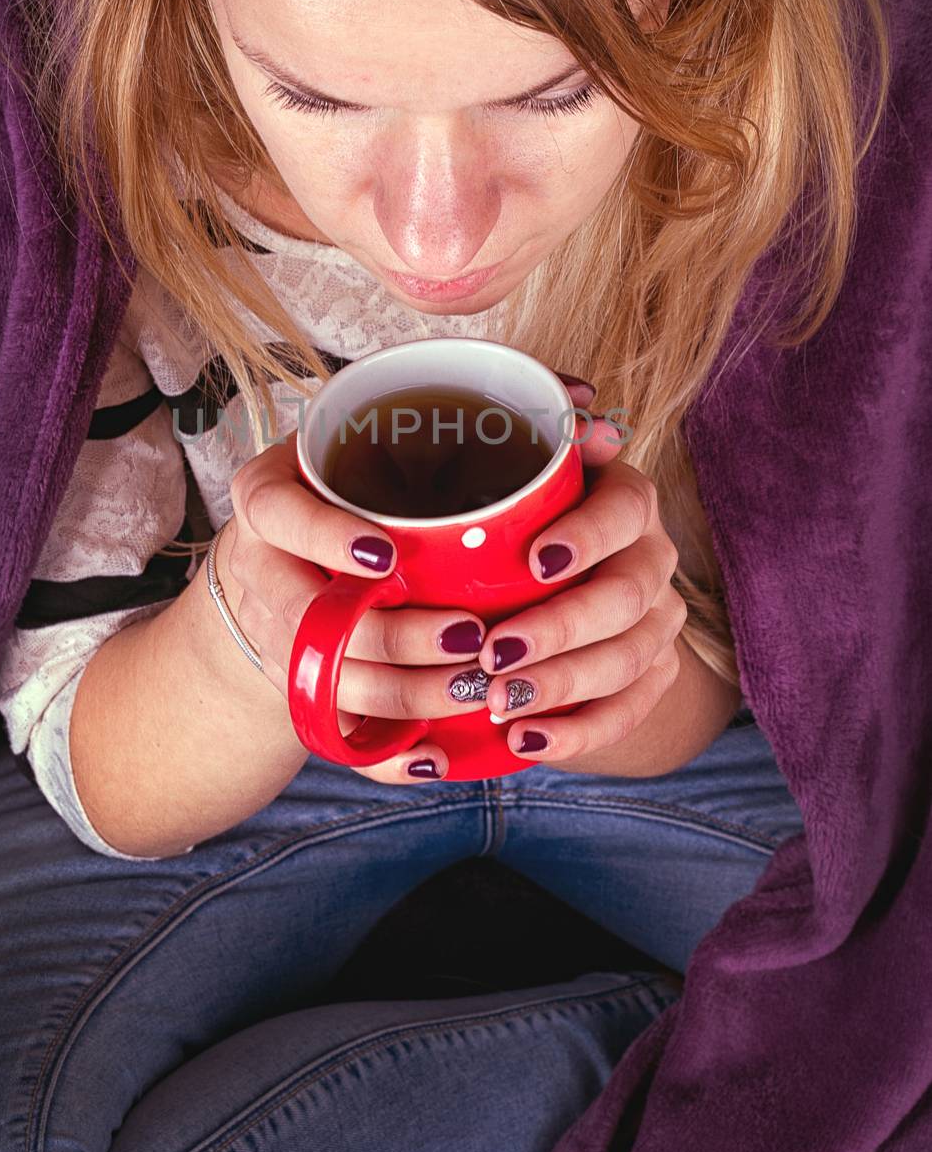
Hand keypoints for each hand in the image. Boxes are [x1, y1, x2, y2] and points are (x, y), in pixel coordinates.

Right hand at [219, 429, 499, 784]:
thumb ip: (475, 416)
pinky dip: (384, 751)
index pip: (282, 514)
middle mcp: (261, 568)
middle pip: (313, 618)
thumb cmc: (359, 486)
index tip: (389, 556)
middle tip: (471, 637)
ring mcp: (274, 634)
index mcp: (270, 497)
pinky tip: (434, 756)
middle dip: (396, 637)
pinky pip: (331, 732)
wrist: (286, 555)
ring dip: (406, 693)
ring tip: (477, 688)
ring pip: (330, 682)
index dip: (328, 538)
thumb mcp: (383, 438)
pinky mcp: (296, 686)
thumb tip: (584, 403)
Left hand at [470, 393, 686, 769]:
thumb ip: (536, 433)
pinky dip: (578, 734)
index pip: (624, 512)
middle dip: (561, 630)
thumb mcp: (512, 467)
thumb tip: (579, 409)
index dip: (587, 537)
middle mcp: (653, 558)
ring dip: (563, 687)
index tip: (533, 560)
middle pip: (626, 598)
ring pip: (627, 660)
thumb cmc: (514, 511)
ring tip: (500, 704)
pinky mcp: (650, 677)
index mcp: (626, 499)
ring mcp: (658, 621)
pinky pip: (627, 713)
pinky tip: (528, 742)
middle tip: (493, 653)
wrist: (542, 579)